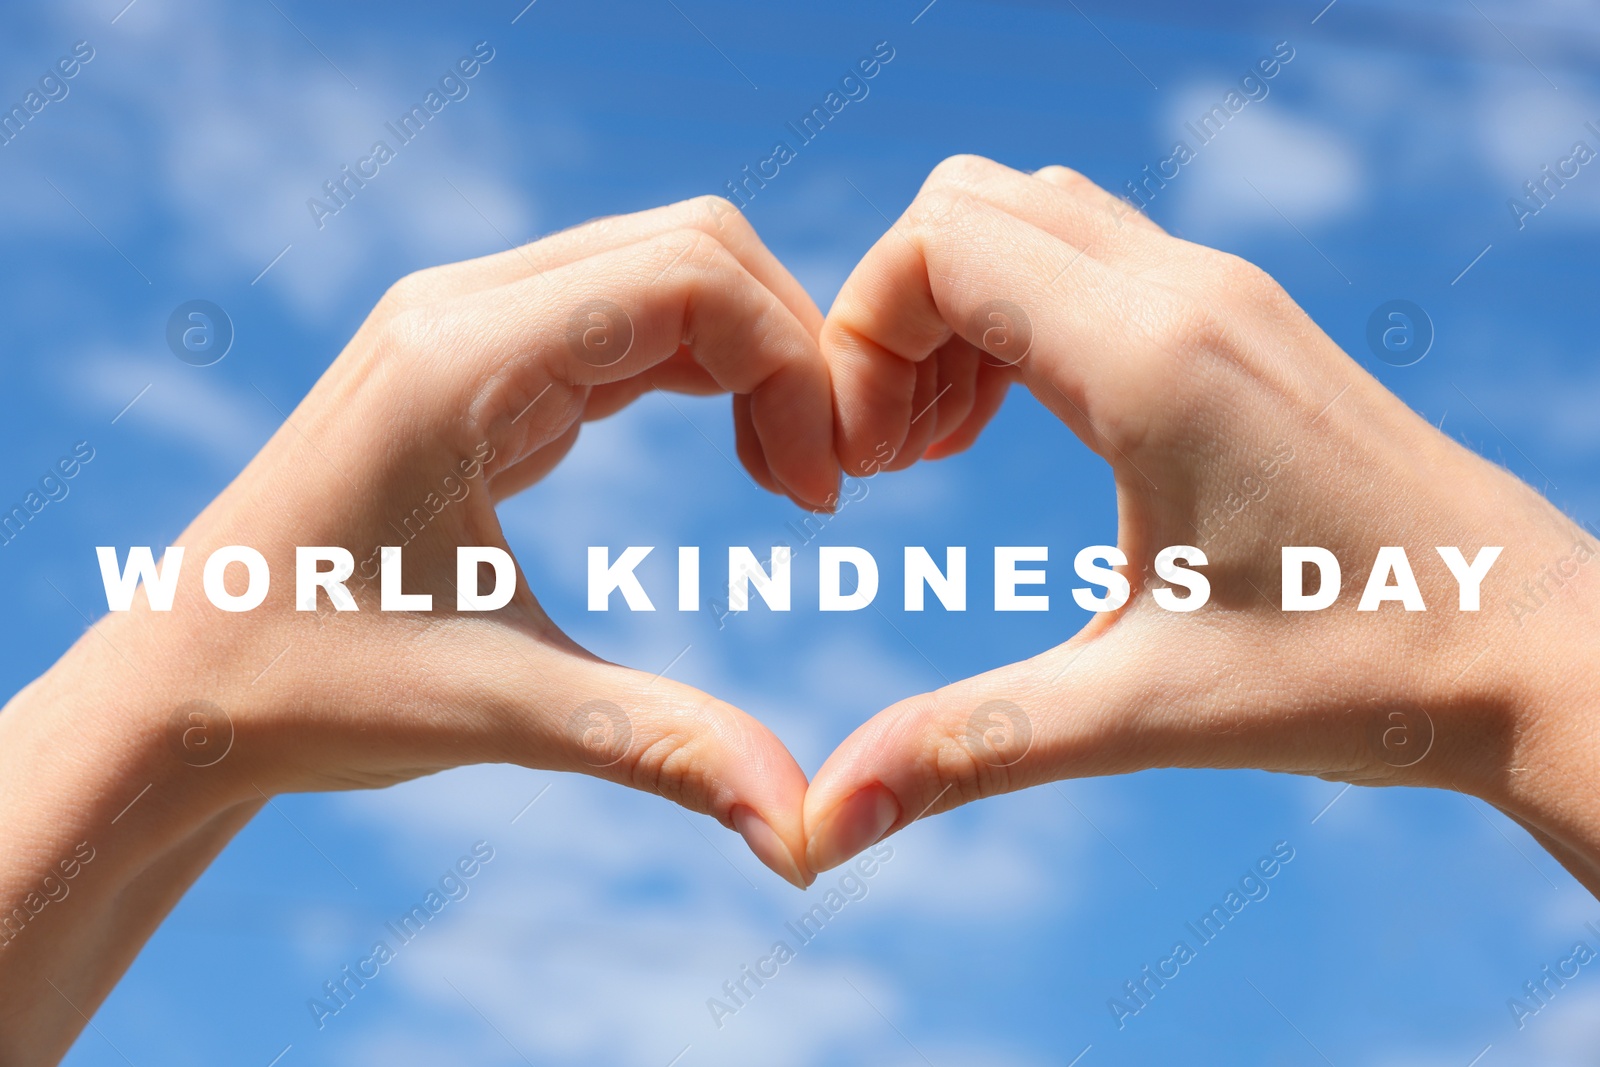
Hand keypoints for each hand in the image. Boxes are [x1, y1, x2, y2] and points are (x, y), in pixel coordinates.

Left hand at [0, 196, 836, 1061]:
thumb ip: (663, 745)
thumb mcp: (498, 709)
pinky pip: (629, 318)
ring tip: (792, 476)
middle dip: (792, 347)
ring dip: (756, 355)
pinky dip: (710, 370)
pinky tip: (743, 456)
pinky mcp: (480, 361)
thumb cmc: (308, 690)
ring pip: (667, 268)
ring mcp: (466, 323)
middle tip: (823, 481)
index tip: (820, 496)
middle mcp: (461, 307)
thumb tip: (803, 836)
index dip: (791, 368)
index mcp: (458, 360)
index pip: (687, 276)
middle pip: (694, 244)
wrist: (183, 689)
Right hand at [802, 155, 1599, 893]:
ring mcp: (1225, 292)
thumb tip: (827, 824)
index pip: (938, 245)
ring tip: (948, 449)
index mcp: (1152, 359)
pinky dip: (1019, 314)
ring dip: (956, 312)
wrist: (1539, 648)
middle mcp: (1189, 291)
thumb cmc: (1363, 672)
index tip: (867, 468)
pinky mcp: (1245, 318)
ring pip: (1028, 217)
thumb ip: (966, 748)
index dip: (858, 340)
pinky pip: (1088, 255)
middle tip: (898, 458)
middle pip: (966, 207)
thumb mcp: (1142, 712)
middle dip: (890, 319)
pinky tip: (1026, 430)